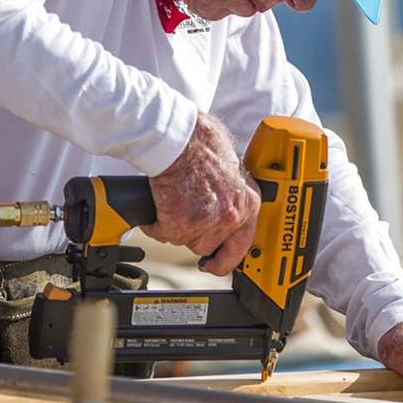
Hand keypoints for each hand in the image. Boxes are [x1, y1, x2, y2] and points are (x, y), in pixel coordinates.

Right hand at [142, 113, 260, 274]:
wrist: (179, 138)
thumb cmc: (202, 141)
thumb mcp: (232, 165)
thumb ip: (232, 190)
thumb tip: (226, 198)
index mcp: (247, 203)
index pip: (241, 246)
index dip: (225, 259)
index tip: (215, 264)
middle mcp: (230, 217)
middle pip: (208, 245)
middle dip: (193, 233)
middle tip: (183, 217)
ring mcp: (205, 223)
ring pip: (184, 240)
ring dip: (173, 226)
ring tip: (171, 201)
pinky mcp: (179, 223)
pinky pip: (161, 233)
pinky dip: (155, 222)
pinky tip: (158, 204)